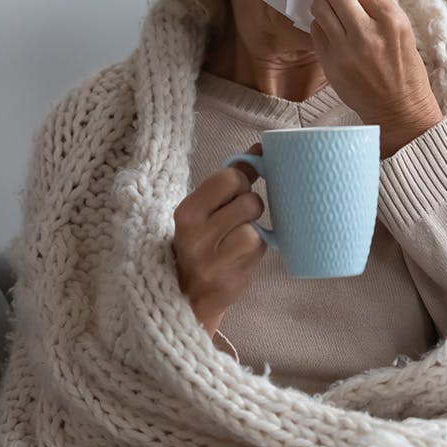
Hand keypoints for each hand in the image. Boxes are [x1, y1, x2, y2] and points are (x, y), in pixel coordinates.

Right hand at [172, 142, 266, 336]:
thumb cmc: (201, 243)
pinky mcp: (229, 279)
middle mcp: (194, 235)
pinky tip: (242, 256)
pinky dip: (256, 251)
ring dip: (254, 230)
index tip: (235, 193)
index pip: (229, 177)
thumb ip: (231, 178)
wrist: (186, 297)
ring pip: (254, 227)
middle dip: (251, 207)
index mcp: (187, 211)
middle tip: (239, 219)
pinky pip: (258, 250)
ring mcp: (211, 260)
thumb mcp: (205, 209)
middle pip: (248, 201)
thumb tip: (260, 148)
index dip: (241, 183)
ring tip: (240, 238)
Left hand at [310, 0, 442, 157]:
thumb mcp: (402, 30)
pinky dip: (320, 26)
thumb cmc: (404, 68)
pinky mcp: (331, 63)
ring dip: (322, 2)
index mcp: (390, 19)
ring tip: (330, 7)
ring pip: (319, 7)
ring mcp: (346, 49)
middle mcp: (367, 31)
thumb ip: (378, 6)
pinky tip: (331, 30)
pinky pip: (315, 31)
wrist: (399, 109)